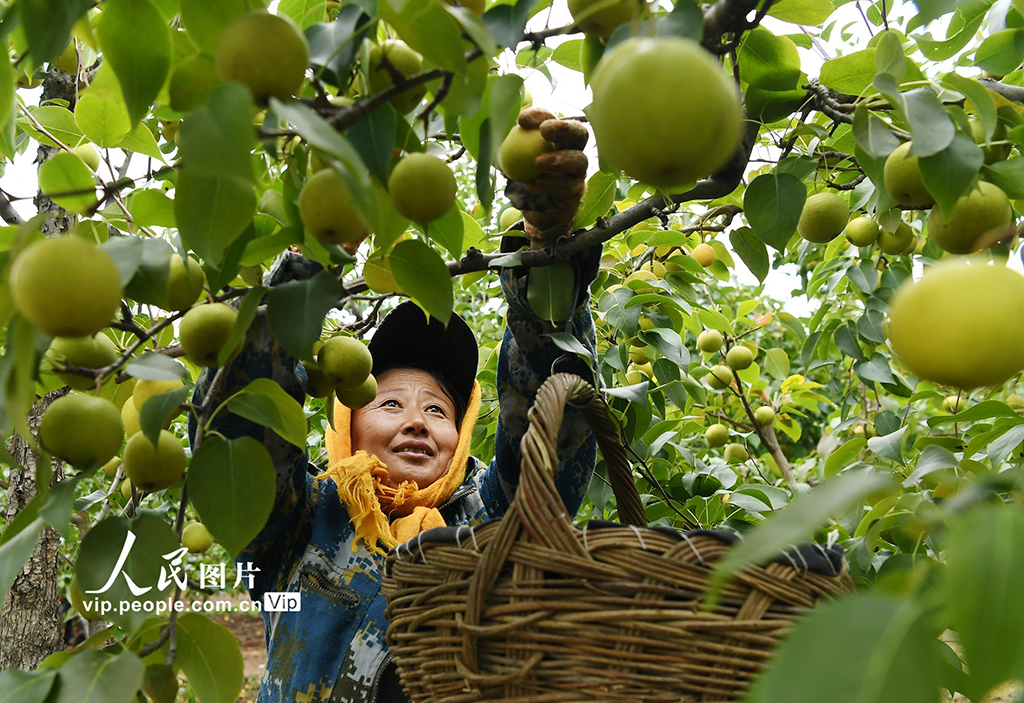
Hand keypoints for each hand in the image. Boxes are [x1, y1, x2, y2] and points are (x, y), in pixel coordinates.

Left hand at [504, 107, 588, 248]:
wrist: (532, 210)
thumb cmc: (520, 178)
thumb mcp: (508, 160)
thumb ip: (503, 143)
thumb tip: (489, 127)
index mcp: (556, 137)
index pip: (552, 119)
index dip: (541, 115)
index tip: (521, 120)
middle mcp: (572, 151)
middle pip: (579, 133)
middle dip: (564, 128)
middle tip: (545, 130)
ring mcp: (577, 172)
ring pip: (579, 160)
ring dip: (560, 159)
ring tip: (538, 162)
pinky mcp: (575, 193)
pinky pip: (566, 187)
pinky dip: (547, 185)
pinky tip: (530, 186)